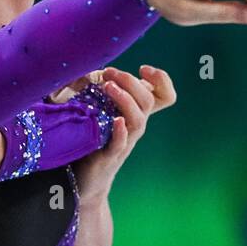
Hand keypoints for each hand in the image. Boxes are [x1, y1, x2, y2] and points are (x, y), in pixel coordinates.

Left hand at [72, 65, 175, 202]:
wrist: (82, 179)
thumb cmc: (89, 139)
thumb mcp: (96, 110)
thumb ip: (95, 89)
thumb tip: (84, 66)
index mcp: (134, 113)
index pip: (164, 96)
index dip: (162, 80)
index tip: (143, 68)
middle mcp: (133, 126)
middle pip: (148, 101)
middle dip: (130, 81)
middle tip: (109, 73)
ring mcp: (124, 142)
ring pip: (138, 120)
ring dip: (125, 100)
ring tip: (108, 86)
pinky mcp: (109, 157)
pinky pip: (121, 144)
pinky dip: (120, 131)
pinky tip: (116, 120)